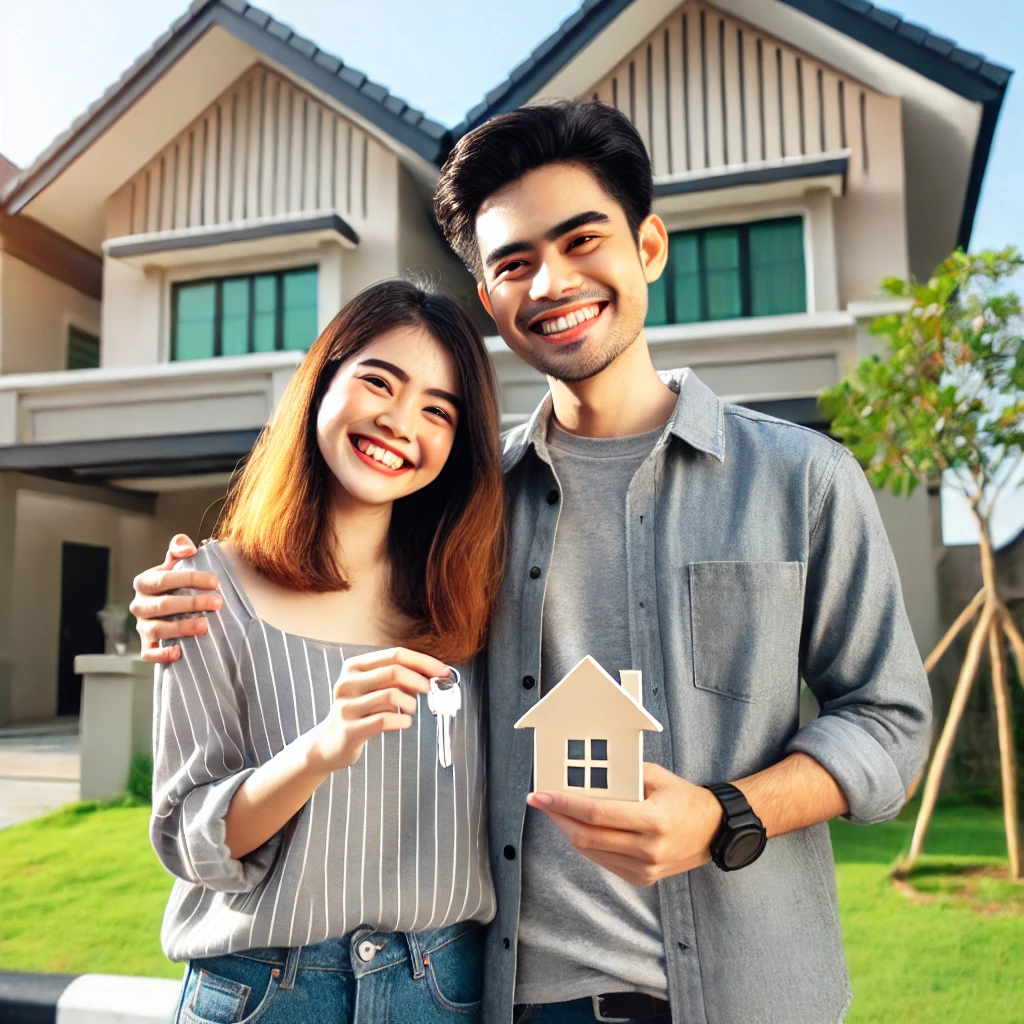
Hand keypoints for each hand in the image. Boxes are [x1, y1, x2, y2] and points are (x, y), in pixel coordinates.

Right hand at [130, 534, 222, 663]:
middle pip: (163, 605)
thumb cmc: (174, 583)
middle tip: (218, 603)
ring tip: (205, 626)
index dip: (190, 579)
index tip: (215, 582)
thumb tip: (188, 548)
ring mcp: (142, 626)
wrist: (169, 607)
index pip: (164, 579)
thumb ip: (179, 549)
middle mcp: (139, 605)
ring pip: (156, 630)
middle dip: (192, 603)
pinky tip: (179, 652)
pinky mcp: (146, 645)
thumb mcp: (174, 563)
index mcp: (144, 583)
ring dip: (181, 628)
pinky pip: (148, 653)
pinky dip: (161, 654)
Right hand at [306, 647, 449, 771]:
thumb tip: (432, 673)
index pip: (395, 654)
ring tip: (409, 711)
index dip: (422, 661)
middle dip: (420, 680)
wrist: (329, 743)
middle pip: (393, 671)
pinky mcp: (349, 730)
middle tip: (430, 690)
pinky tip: (403, 723)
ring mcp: (346, 707)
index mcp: (354, 666)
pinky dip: (403, 721)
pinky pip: (386, 720)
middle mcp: (347, 683)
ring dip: (410, 704)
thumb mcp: (374, 688)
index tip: (442, 670)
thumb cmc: (360, 711)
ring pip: (392, 696)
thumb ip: (397, 678)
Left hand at [526, 763, 722, 886]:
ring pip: (591, 851)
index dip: (565, 804)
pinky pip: (603, 861)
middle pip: (588, 837)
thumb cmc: (683, 798)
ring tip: (555, 810)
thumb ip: (623, 775)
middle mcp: (649, 849)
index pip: (597, 814)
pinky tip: (577, 826)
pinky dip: (586, 843)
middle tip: (540, 800)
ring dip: (568, 830)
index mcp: (654, 820)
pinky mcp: (642, 878)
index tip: (541, 794)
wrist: (714, 831)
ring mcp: (645, 869)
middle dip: (558, 817)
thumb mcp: (657, 777)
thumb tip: (585, 774)